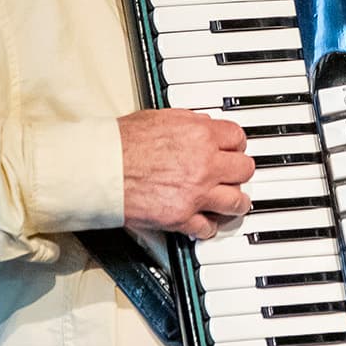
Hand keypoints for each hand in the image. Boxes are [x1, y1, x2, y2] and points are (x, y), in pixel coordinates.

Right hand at [118, 109, 256, 239]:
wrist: (100, 169)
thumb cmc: (119, 143)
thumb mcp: (158, 117)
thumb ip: (187, 122)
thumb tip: (201, 125)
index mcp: (199, 135)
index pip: (238, 138)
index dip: (236, 145)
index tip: (233, 150)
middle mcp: (204, 164)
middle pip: (244, 170)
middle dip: (238, 172)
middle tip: (233, 176)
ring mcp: (196, 193)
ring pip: (236, 201)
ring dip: (235, 202)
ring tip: (231, 203)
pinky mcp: (182, 218)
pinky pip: (208, 228)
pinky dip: (208, 227)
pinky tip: (204, 223)